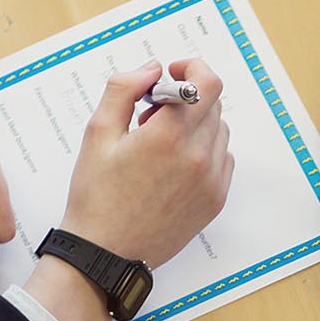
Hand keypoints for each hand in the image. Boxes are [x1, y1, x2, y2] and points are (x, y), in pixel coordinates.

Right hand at [25, 58, 232, 320]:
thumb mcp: (98, 132)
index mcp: (169, 137)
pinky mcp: (216, 201)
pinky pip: (223, 159)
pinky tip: (174, 165)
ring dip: (196, 125)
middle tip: (151, 115)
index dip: (193, 67)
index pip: (207, 83)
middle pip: (213, 105)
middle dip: (185, 98)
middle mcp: (199, 157)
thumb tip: (153, 68)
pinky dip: (204, 151)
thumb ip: (124, 89)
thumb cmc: (96, 195)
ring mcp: (212, 181)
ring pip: (219, 131)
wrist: (106, 253)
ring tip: (159, 143)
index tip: (173, 72)